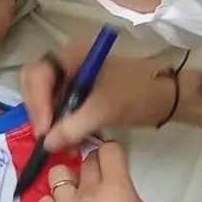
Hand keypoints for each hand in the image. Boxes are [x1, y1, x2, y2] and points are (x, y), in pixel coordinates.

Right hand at [20, 46, 174, 150]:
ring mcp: (72, 78)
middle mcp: (67, 63)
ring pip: (45, 100)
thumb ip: (73, 126)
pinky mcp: (79, 94)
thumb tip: (46, 143)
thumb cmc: (137, 93)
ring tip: (60, 146)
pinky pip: (59, 108)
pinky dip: (60, 126)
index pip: (36, 75)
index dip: (36, 103)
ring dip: (49, 123)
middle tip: (46, 139)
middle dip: (38, 113)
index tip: (44, 131)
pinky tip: (68, 143)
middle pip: (34, 86)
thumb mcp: (105, 109)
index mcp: (72, 55)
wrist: (167, 97)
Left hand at [38, 142, 162, 201]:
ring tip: (74, 199)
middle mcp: (87, 193)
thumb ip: (126, 194)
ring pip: (58, 176)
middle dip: (91, 168)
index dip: (109, 152)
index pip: (108, 149)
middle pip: (84, 161)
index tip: (108, 159)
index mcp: (117, 189)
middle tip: (95, 183)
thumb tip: (113, 187)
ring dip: (68, 183)